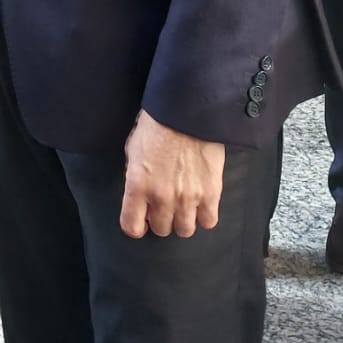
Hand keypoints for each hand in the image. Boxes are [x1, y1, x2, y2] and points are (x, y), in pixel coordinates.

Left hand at [119, 109, 225, 238]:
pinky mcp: (211, 193)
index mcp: (137, 185)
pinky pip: (208, 222)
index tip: (141, 220)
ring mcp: (187, 198)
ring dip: (183, 220)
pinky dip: (204, 216)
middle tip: (164, 205)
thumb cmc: (158, 124)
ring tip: (183, 205)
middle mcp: (161, 197)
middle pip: (161, 230)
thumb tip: (138, 196)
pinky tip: (201, 203)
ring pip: (185, 230)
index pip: (131, 226)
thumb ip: (135, 177)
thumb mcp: (133, 149)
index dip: (136, 225)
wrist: (187, 111)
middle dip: (161, 219)